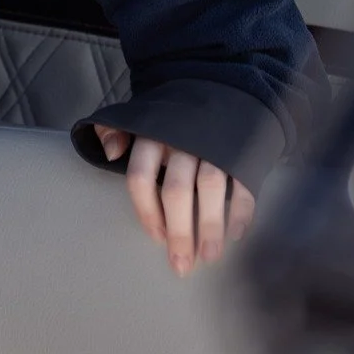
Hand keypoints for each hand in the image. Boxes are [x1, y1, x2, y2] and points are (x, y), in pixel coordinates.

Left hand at [94, 126, 254, 274]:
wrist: (221, 88)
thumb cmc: (173, 117)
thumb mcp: (142, 118)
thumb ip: (117, 132)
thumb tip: (110, 153)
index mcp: (153, 132)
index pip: (141, 175)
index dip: (146, 210)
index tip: (156, 238)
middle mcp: (182, 138)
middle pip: (176, 189)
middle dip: (179, 231)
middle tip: (181, 265)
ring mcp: (213, 143)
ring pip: (210, 187)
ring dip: (210, 226)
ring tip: (209, 257)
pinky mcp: (241, 150)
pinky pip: (242, 183)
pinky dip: (240, 210)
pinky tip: (235, 234)